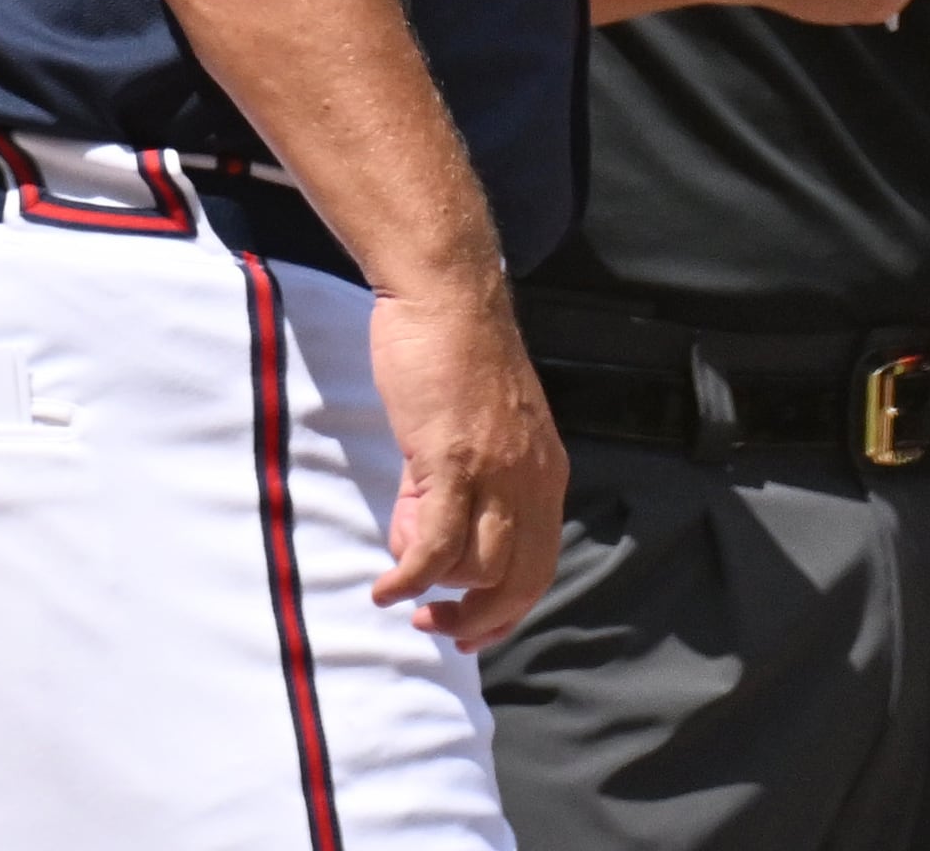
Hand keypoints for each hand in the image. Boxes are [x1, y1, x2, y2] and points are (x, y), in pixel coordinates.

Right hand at [366, 282, 565, 649]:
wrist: (447, 298)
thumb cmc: (456, 358)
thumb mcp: (478, 433)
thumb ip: (462, 488)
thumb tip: (426, 543)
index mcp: (545, 473)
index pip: (540, 565)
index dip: (507, 610)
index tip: (472, 631)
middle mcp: (532, 480)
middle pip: (519, 582)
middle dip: (477, 620)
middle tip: (435, 627)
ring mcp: (496, 472)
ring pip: (480, 572)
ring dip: (438, 597)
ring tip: (401, 590)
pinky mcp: (453, 461)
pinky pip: (436, 546)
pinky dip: (409, 580)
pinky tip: (385, 588)